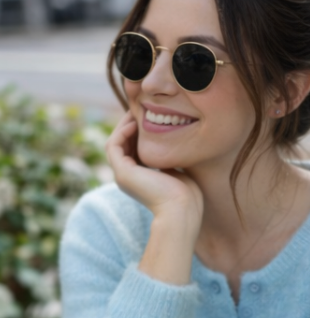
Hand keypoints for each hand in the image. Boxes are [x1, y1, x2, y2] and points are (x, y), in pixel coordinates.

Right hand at [106, 111, 202, 234]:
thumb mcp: (175, 169)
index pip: (132, 149)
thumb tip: (171, 141)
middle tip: (141, 108)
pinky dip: (122, 132)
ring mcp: (122, 176)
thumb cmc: (186, 194)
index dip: (138, 131)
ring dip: (124, 125)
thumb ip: (167, 157)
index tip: (150, 116)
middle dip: (130, 125)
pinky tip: (135, 123)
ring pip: (115, 143)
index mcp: (139, 178)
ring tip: (137, 111)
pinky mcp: (122, 173)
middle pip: (122, 144)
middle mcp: (127, 178)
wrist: (182, 209)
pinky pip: (114, 146)